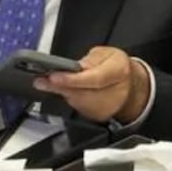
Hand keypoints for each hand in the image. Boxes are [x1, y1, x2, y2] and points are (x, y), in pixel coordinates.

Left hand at [33, 46, 150, 123]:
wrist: (131, 87)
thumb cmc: (117, 67)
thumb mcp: (107, 53)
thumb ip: (91, 59)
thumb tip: (75, 67)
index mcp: (118, 71)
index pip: (93, 78)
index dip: (72, 79)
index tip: (53, 77)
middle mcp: (114, 92)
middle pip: (81, 93)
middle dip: (58, 87)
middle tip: (40, 81)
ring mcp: (106, 107)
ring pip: (77, 102)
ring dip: (61, 92)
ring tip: (47, 82)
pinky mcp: (99, 117)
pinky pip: (78, 108)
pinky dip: (69, 98)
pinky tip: (64, 90)